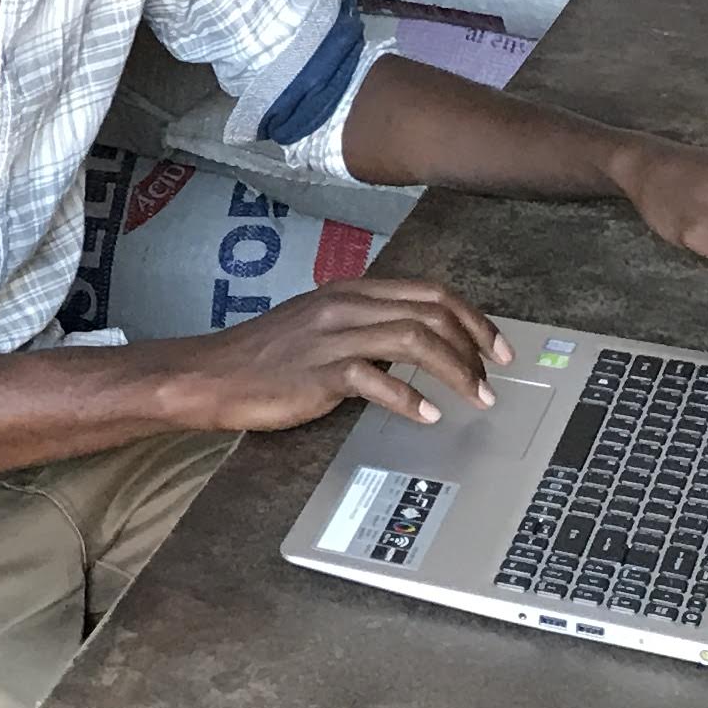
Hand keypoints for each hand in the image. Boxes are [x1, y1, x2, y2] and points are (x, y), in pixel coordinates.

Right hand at [145, 274, 511, 431]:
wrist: (213, 374)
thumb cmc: (265, 357)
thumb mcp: (320, 326)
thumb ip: (365, 327)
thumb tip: (414, 346)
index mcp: (350, 291)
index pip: (429, 291)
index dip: (472, 317)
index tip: (495, 347)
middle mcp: (346, 305)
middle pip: (432, 311)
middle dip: (475, 344)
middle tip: (495, 377)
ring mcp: (333, 336)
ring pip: (415, 339)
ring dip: (456, 371)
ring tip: (476, 398)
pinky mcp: (320, 371)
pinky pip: (378, 380)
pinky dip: (411, 399)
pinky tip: (429, 416)